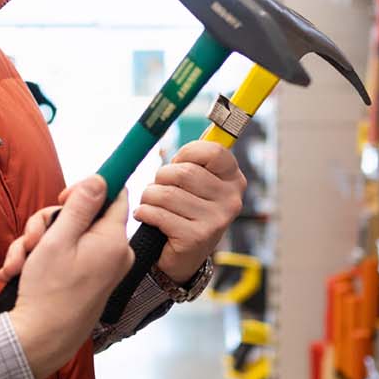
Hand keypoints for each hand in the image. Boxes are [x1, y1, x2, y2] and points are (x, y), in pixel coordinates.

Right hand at [5, 176, 134, 378]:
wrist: (39, 341)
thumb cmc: (49, 293)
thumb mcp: (59, 239)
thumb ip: (81, 205)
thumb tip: (101, 178)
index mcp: (113, 241)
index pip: (115, 195)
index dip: (89, 188)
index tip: (64, 197)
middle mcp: (112, 254)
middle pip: (82, 216)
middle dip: (48, 224)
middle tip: (31, 241)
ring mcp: (100, 268)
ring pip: (66, 236)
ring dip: (36, 245)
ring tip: (18, 265)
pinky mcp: (86, 280)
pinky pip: (64, 256)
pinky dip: (39, 261)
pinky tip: (17, 273)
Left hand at [133, 141, 246, 282]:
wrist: (182, 258)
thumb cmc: (184, 211)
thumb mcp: (195, 184)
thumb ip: (193, 160)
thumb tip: (171, 120)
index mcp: (233, 179)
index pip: (213, 151)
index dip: (186, 153)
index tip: (176, 163)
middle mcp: (231, 199)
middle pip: (183, 172)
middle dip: (160, 178)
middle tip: (158, 188)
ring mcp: (216, 220)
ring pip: (167, 193)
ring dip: (149, 196)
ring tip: (150, 203)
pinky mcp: (197, 237)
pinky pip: (159, 214)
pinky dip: (145, 213)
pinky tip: (146, 216)